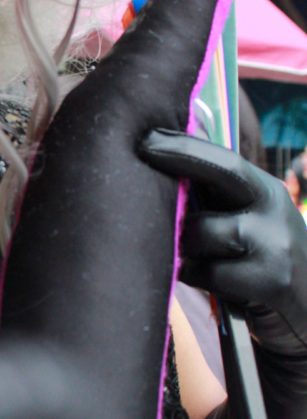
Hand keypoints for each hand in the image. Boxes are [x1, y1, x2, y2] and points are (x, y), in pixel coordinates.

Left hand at [139, 131, 306, 357]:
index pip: (224, 159)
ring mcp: (276, 244)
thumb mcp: (248, 226)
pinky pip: (206, 272)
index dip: (184, 145)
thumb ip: (215, 202)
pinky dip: (194, 276)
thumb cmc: (260, 268)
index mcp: (267, 191)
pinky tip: (207, 282)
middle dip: (179, 156)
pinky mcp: (272, 281)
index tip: (146, 135)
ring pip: (201, 231)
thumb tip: (163, 168)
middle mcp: (275, 210)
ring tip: (193, 256)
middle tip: (142, 150)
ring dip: (184, 245)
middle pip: (225, 171)